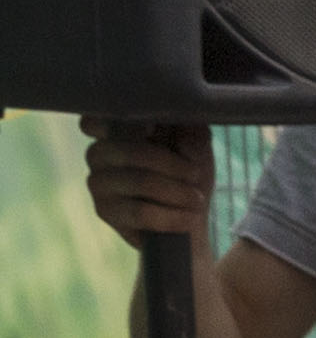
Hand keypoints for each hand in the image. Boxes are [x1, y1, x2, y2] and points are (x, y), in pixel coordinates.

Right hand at [83, 125, 211, 251]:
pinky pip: (140, 212)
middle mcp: (99, 153)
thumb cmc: (190, 176)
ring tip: (197, 199)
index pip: (95, 119)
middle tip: (196, 174)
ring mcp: (98, 182)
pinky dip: (173, 216)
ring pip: (139, 181)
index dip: (123, 123)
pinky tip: (190, 219)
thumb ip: (188, 129)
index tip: (154, 128)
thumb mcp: (197, 147)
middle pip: (129, 151)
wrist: (191, 219)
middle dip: (171, 164)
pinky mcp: (104, 211)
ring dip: (177, 192)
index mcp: (116, 130)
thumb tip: (182, 117)